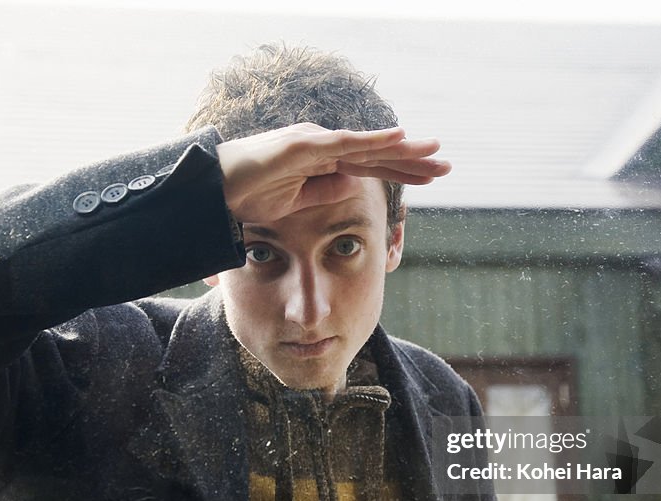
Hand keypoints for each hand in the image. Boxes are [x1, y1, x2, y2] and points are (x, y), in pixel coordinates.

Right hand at [216, 123, 449, 223]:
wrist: (214, 192)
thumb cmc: (247, 195)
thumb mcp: (296, 201)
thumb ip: (324, 191)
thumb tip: (354, 186)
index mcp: (322, 160)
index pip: (370, 165)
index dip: (402, 170)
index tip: (431, 177)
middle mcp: (323, 146)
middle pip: (377, 153)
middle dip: (413, 160)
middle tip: (446, 165)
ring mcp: (315, 142)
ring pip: (369, 146)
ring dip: (404, 149)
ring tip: (436, 151)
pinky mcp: (305, 146)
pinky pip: (346, 144)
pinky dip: (374, 141)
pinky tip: (401, 139)